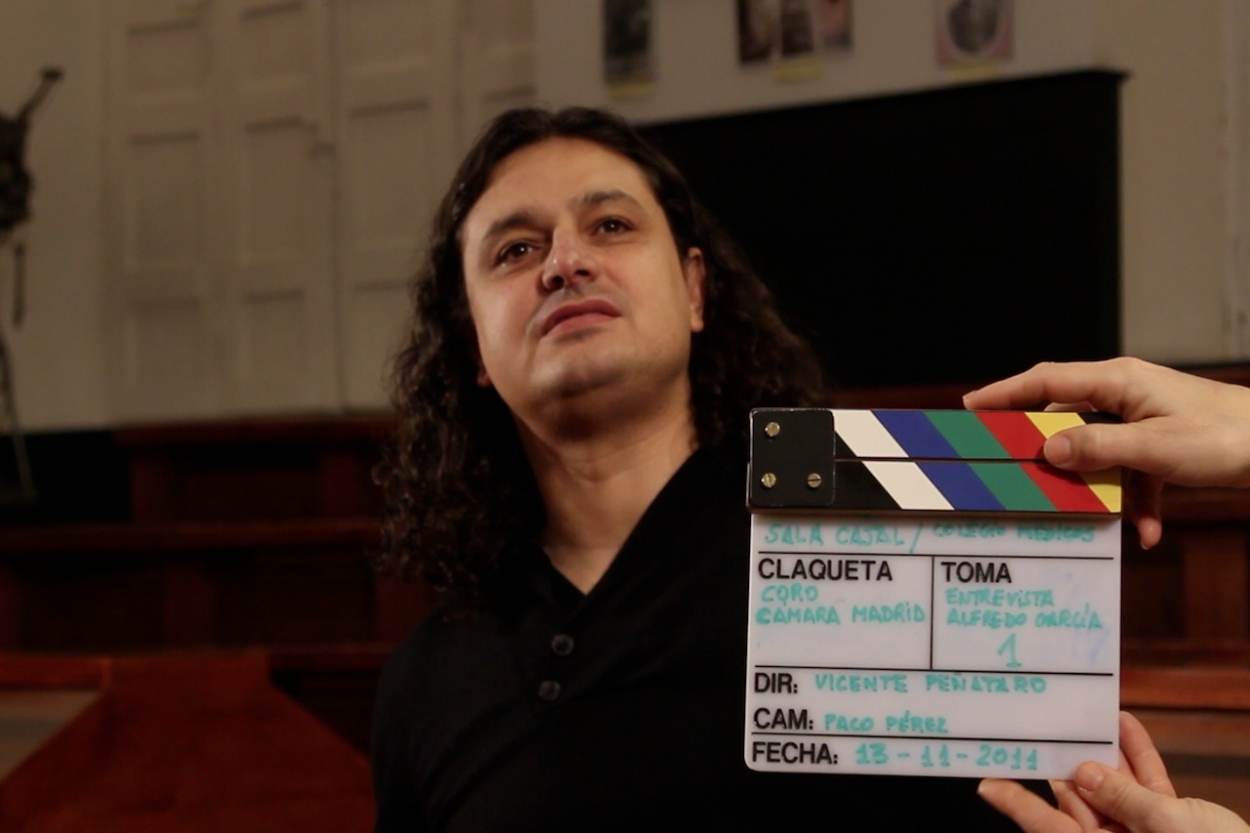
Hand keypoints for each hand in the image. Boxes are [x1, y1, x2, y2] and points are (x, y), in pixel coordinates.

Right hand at [963, 358, 1249, 546]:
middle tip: (1006, 462)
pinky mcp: (1165, 445)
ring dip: (1095, 485)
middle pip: (1066, 414)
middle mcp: (1127, 394)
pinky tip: (1145, 531)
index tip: (971, 407)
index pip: (1047, 381)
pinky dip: (1135, 501)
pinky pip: (1134, 472)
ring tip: (1079, 509)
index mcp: (1119, 381)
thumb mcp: (1153, 447)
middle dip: (1040, 443)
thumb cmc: (1225, 438)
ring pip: (1099, 450)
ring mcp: (1146, 419)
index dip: (1005, 393)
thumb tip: (1048, 449)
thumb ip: (1096, 447)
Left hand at [979, 712, 1249, 832]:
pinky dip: (1139, 757)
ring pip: (1114, 790)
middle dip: (1063, 765)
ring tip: (1082, 715)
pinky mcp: (1174, 823)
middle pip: (1078, 803)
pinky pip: (1149, 788)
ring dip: (1103, 753)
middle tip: (1039, 727)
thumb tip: (1084, 774)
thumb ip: (1124, 798)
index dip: (1016, 803)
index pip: (1047, 826)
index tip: (986, 782)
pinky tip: (1126, 725)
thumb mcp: (1165, 827)